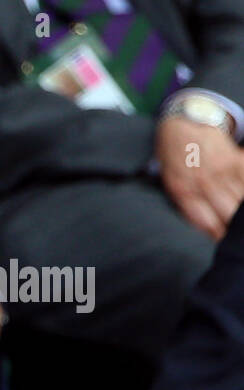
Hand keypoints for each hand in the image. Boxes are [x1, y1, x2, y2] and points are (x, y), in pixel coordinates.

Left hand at [156, 117, 243, 239]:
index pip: (208, 225)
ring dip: (242, 214)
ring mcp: (221, 172)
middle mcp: (203, 185)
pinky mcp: (235, 159)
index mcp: (185, 194)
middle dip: (236, 230)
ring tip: (241, 227)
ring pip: (241, 201)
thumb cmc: (174, 158)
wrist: (182, 125)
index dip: (221, 238)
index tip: (228, 246)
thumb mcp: (171, 184)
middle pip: (229, 217)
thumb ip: (188, 204)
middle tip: (238, 238)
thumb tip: (206, 227)